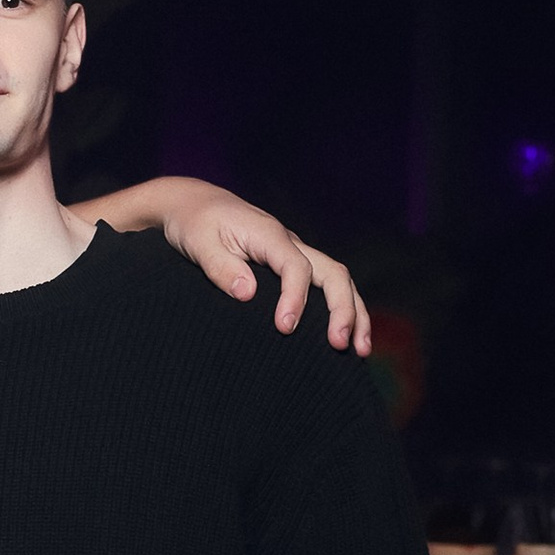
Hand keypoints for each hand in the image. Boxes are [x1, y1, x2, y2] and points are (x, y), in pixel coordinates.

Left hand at [158, 182, 369, 353]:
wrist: (195, 204)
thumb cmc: (194, 224)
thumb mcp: (198, 243)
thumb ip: (221, 267)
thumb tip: (248, 294)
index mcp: (268, 235)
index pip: (296, 267)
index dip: (295, 298)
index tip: (284, 328)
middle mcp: (290, 242)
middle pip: (333, 273)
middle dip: (342, 309)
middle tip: (339, 345)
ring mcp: (295, 253)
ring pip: (338, 280)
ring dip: (354, 312)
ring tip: (360, 350)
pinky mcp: (292, 265)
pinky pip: (325, 285)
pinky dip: (341, 309)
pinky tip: (345, 336)